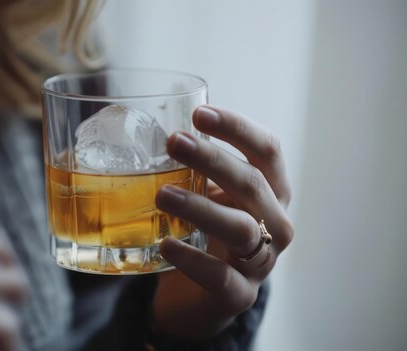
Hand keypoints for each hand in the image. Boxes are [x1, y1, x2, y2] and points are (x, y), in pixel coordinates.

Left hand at [153, 105, 293, 338]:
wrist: (200, 297)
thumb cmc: (204, 232)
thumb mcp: (205, 194)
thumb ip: (191, 168)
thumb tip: (140, 128)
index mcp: (271, 190)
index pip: (267, 149)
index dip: (237, 128)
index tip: (199, 113)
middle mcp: (275, 223)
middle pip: (252, 184)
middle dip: (213, 159)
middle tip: (173, 142)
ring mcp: (263, 262)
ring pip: (241, 228)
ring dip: (201, 206)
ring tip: (162, 194)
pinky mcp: (240, 295)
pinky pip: (221, 277)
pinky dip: (193, 260)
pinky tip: (166, 245)